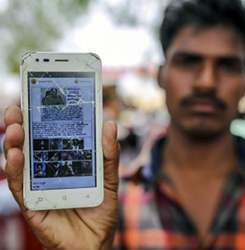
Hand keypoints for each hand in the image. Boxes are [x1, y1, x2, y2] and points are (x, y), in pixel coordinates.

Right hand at [4, 105, 118, 249]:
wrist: (95, 242)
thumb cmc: (101, 209)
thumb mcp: (109, 178)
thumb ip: (109, 154)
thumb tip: (109, 124)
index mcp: (65, 161)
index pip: (50, 136)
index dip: (41, 118)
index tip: (36, 100)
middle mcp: (48, 170)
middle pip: (30, 144)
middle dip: (21, 125)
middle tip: (17, 109)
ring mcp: (38, 186)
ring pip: (20, 161)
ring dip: (13, 143)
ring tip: (14, 127)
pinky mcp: (32, 204)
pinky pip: (20, 186)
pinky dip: (15, 170)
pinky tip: (14, 156)